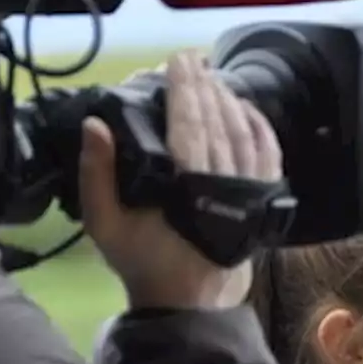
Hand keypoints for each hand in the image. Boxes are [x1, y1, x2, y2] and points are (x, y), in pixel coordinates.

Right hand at [78, 48, 281, 309]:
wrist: (191, 302)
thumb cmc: (145, 262)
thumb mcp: (106, 225)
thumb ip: (96, 175)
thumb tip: (94, 125)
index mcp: (184, 188)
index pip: (188, 125)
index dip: (184, 89)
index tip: (178, 61)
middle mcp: (221, 186)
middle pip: (217, 123)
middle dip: (205, 87)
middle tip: (193, 61)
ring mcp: (247, 194)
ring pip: (243, 135)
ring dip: (229, 102)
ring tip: (213, 79)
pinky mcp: (262, 202)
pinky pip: (268, 155)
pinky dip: (259, 127)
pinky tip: (246, 108)